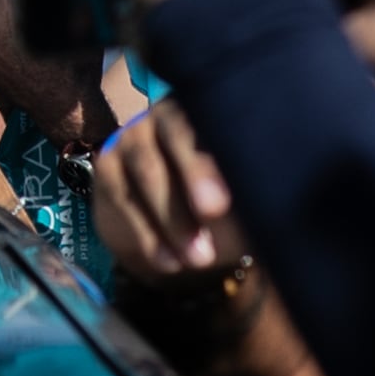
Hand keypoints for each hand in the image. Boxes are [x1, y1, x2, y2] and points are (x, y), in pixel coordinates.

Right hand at [92, 96, 234, 281]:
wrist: (178, 238)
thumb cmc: (222, 208)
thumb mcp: (243, 201)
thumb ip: (250, 191)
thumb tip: (266, 192)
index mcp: (206, 113)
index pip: (213, 119)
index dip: (220, 154)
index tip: (228, 197)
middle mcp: (164, 116)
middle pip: (174, 133)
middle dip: (195, 173)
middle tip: (214, 212)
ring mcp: (131, 139)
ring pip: (147, 169)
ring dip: (173, 218)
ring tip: (200, 258)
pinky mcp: (108, 167)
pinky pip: (123, 198)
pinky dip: (148, 235)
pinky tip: (171, 262)